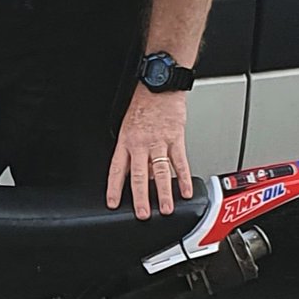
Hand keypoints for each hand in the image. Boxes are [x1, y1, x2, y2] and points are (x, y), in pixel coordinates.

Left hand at [106, 87, 191, 220]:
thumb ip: (133, 150)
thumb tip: (139, 172)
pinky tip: (186, 191)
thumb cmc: (143, 103)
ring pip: (160, 172)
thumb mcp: (127, 125)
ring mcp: (159, 142)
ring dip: (164, 193)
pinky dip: (184, 178)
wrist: (159, 84)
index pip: (117, 169)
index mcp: (126, 141)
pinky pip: (180, 161)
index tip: (113, 203)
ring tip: (165, 209)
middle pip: (139, 175)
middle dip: (140, 197)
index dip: (114, 187)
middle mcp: (141, 143)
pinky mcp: (175, 138)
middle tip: (142, 214)